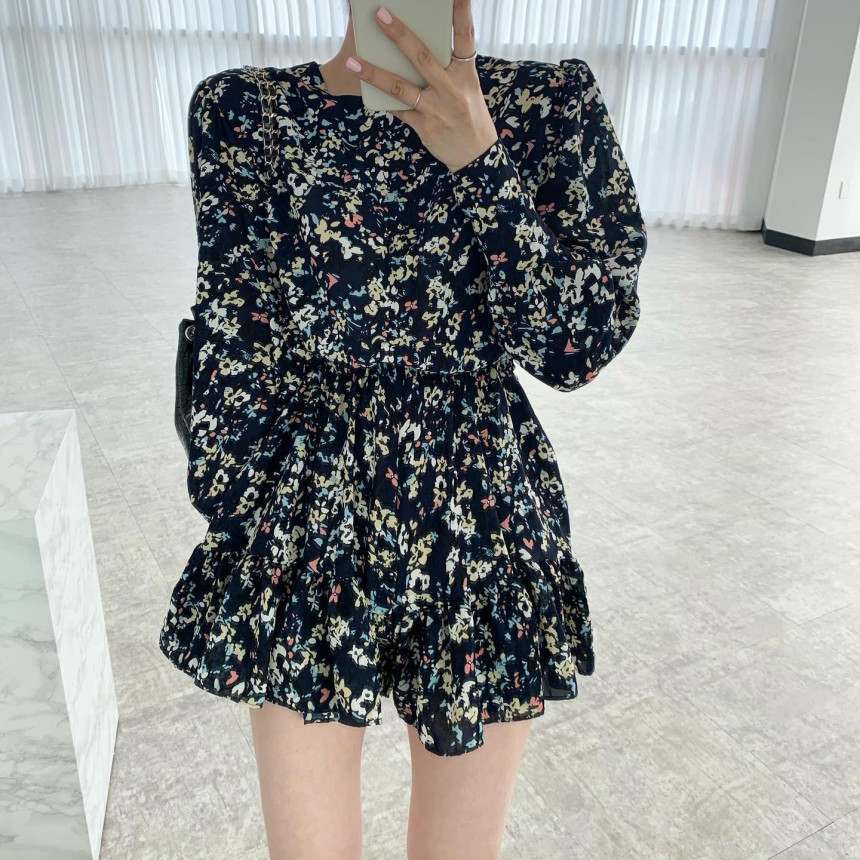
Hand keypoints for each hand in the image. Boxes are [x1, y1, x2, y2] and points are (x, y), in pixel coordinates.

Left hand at [344, 0, 498, 172]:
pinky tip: (366, 89)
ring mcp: (436, 108)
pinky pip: (398, 110)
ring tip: (352, 61)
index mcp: (466, 73)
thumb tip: (421, 45)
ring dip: (374, 73)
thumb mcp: (469, 88)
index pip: (465, 36)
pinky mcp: (424, 126)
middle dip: (399, 35)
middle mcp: (451, 88)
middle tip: (379, 14)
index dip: (461, 12)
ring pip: (400, 87)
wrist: (476, 156)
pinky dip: (382, 99)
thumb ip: (450, 67)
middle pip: (422, 57)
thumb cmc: (470, 115)